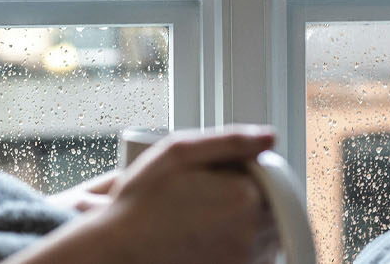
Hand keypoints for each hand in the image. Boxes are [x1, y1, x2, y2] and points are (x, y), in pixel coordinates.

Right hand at [5, 125, 280, 263]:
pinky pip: (253, 259)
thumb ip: (230, 140)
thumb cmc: (140, 204)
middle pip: (272, 207)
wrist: (117, 254)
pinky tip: (205, 241)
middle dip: (248, 200)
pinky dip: (236, 248)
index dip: (248, 175)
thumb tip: (270, 137)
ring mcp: (247, 261)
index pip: (272, 178)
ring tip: (202, 222)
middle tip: (207, 200)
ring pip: (266, 235)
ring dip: (246, 225)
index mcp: (245, 196)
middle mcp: (254, 233)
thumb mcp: (178, 152)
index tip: (225, 179)